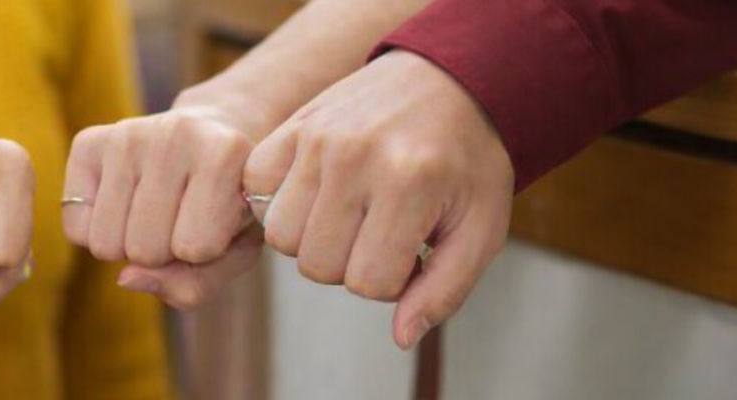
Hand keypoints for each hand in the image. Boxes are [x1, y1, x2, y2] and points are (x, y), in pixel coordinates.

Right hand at [63, 107, 257, 308]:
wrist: (212, 134)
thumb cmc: (228, 203)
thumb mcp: (235, 251)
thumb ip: (193, 283)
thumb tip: (125, 277)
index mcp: (225, 152)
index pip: (195, 247)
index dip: (205, 251)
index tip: (218, 220)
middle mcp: (175, 133)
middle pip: (145, 250)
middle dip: (163, 252)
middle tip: (181, 217)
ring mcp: (126, 134)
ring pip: (106, 243)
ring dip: (128, 244)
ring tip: (155, 210)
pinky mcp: (88, 141)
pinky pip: (76, 228)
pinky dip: (97, 231)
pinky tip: (124, 201)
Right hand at [244, 51, 513, 348]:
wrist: (446, 80)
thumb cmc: (465, 161)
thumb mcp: (481, 227)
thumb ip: (445, 289)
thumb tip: (400, 337)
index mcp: (410, 183)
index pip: (367, 282)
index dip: (391, 282)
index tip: (412, 252)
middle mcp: (355, 158)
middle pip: (317, 265)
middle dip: (349, 264)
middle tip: (378, 234)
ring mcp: (316, 139)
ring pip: (280, 237)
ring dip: (311, 240)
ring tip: (347, 215)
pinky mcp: (290, 127)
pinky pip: (255, 193)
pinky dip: (277, 204)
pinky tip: (316, 195)